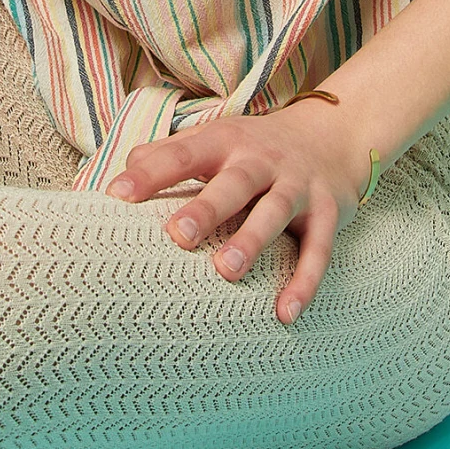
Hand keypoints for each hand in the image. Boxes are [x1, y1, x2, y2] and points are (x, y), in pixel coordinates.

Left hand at [103, 99, 375, 325]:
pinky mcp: (328, 213)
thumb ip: (169, 154)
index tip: (117, 195)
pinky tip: (285, 313)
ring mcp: (297, 185)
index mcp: (225, 141)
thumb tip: (120, 172)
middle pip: (234, 182)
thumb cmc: (254, 148)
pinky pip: (318, 250)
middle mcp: (262, 160)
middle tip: (178, 236)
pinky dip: (305, 281)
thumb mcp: (214, 140)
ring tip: (228, 271)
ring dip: (253, 240)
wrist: (333, 135)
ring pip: (276, 212)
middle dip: (207, 208)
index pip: (183, 154)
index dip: (151, 173)